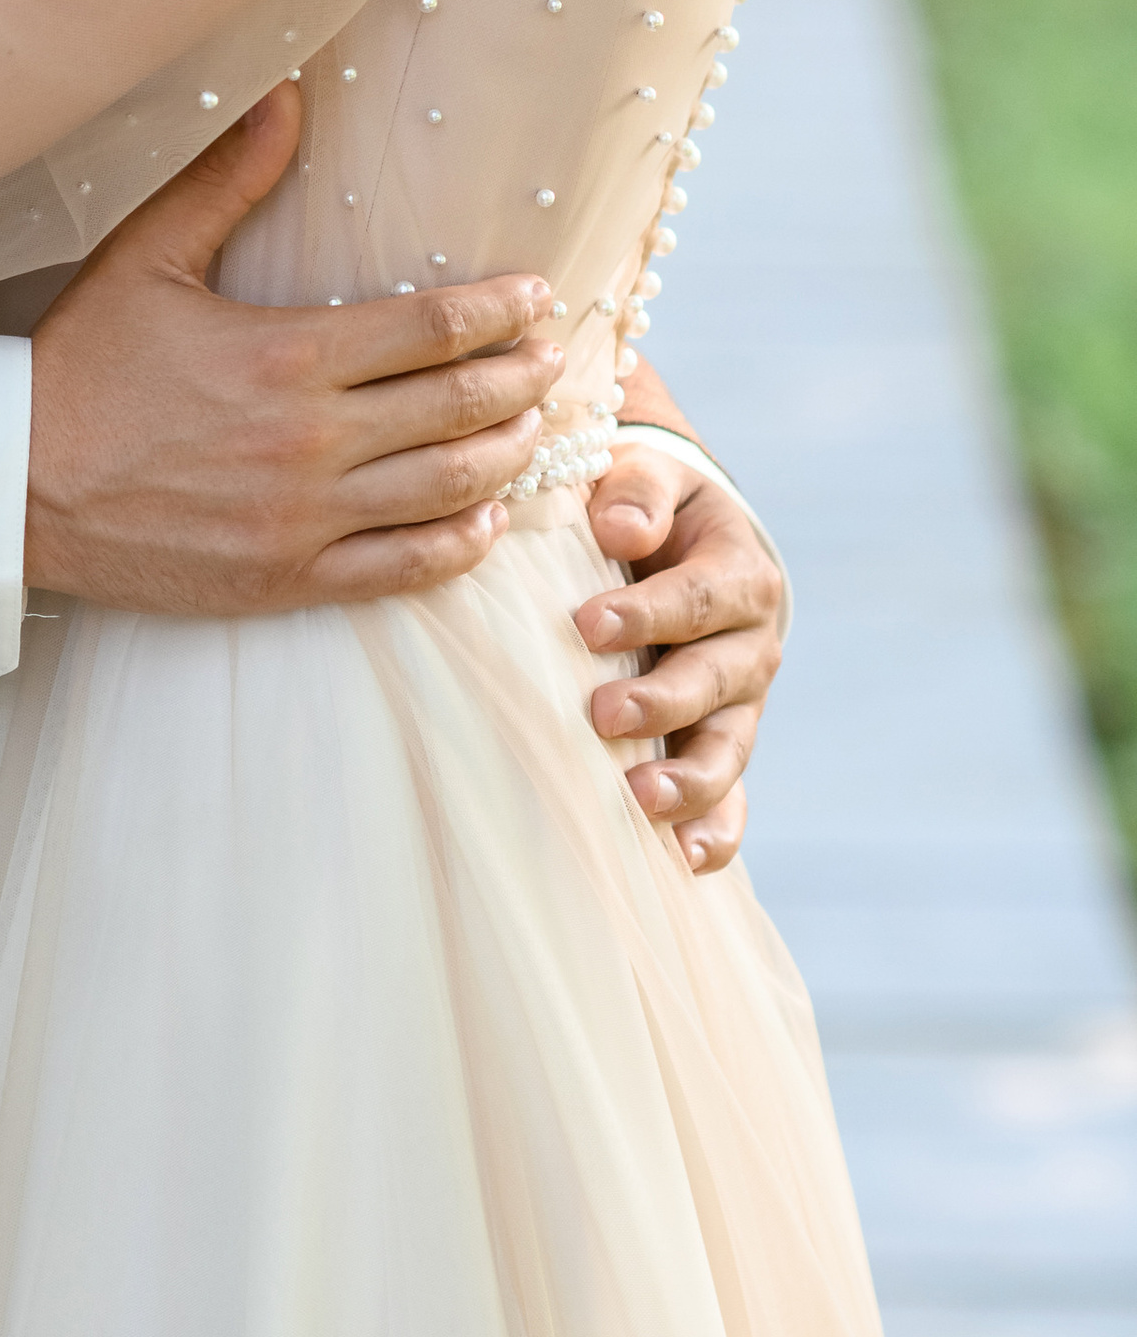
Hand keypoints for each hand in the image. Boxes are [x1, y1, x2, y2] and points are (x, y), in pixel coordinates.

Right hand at [26, 88, 566, 613]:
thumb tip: (284, 93)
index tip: (536, 298)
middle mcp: (311, 439)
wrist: (14, 488)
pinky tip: (486, 517)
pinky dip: (461, 542)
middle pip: (461, 405)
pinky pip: (405, 566)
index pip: (433, 327)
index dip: (500, 311)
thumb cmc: (81, 368)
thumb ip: (227, 181)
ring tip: (532, 430)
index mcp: (288, 353)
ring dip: (508, 456)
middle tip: (553, 359)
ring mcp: (305, 516)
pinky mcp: (287, 577)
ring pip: (450, 488)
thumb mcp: (147, 258)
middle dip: (523, 378)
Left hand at [573, 440, 786, 874]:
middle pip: (714, 680)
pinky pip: (730, 798)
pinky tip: (685, 859)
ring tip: (641, 799)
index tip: (585, 625)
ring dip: (689, 779)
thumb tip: (618, 528)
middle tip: (601, 713)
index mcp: (738, 573)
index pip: (698, 597)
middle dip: (660, 700)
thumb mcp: (648, 477)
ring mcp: (740, 705)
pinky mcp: (719, 747)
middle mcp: (751, 645)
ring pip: (727, 748)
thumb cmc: (647, 505)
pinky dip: (715, 830)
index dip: (647, 612)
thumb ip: (637, 492)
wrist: (680, 542)